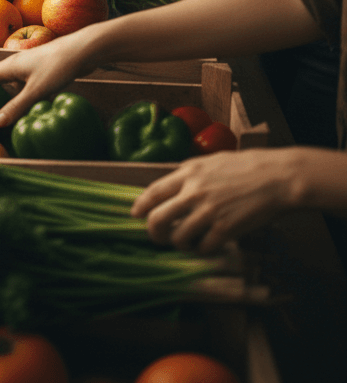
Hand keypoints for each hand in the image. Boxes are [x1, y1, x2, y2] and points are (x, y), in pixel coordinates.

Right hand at [0, 32, 100, 126]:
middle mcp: (18, 64)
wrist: (83, 49)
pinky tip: (33, 104)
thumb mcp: (36, 91)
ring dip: (8, 94)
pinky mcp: (44, 69)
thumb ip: (17, 107)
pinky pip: (28, 83)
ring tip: (7, 109)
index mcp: (10, 66)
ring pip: (14, 81)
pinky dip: (24, 94)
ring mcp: (32, 65)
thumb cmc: (57, 67)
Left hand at [130, 149, 298, 253]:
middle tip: (158, 238)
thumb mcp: (209, 162)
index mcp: (187, 174)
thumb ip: (189, 174)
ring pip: (179, 237)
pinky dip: (202, 250)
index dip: (140, 206)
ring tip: (187, 242)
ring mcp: (208, 212)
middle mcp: (193, 193)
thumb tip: (172, 184)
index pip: (153, 192)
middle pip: (158, 219)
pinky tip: (208, 245)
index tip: (135, 215)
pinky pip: (204, 247)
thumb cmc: (244, 167)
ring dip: (179, 244)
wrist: (275, 177)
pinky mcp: (226, 229)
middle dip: (153, 233)